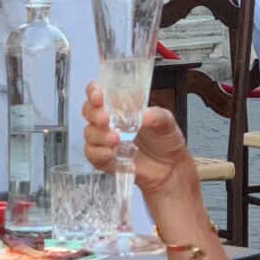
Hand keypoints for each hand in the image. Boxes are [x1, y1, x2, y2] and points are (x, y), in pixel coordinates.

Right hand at [81, 82, 196, 202]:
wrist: (170, 168)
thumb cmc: (165, 141)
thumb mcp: (166, 123)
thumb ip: (156, 116)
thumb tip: (143, 116)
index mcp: (119, 107)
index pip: (98, 94)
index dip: (93, 91)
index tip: (98, 96)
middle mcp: (108, 122)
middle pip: (88, 112)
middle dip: (94, 114)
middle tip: (106, 119)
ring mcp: (104, 141)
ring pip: (89, 133)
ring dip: (99, 135)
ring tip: (115, 139)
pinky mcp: (104, 159)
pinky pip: (92, 155)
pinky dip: (99, 153)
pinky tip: (110, 153)